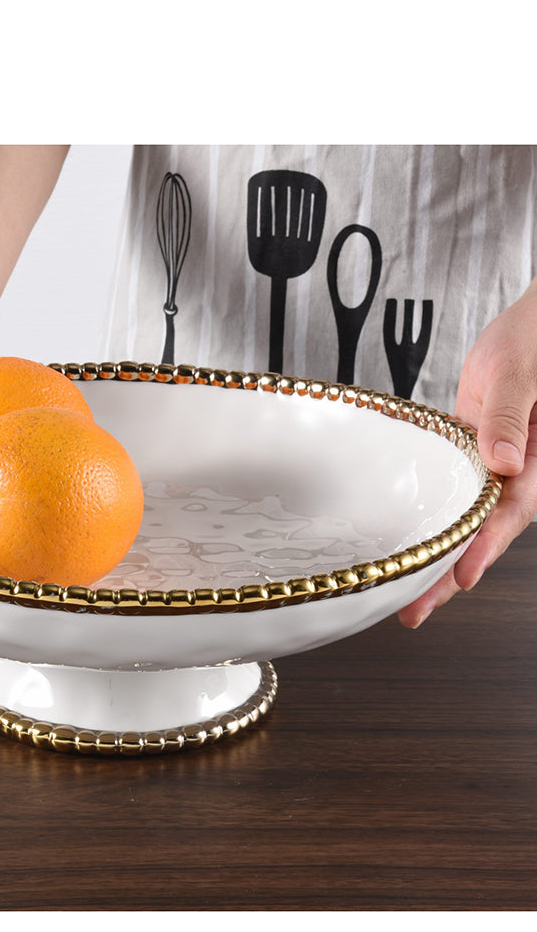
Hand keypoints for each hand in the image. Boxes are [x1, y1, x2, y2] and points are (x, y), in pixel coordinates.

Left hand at [399, 281, 536, 627]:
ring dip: (440, 557)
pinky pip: (455, 497)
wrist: (529, 321)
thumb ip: (514, 415)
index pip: (512, 510)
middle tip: (415, 610)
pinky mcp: (470, 454)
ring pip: (467, 521)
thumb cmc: (532, 336)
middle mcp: (518, 468)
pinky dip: (436, 523)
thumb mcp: (521, 371)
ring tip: (406, 596)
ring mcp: (494, 465)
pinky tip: (411, 546)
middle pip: (485, 531)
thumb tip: (506, 460)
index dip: (487, 546)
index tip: (464, 576)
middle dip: (452, 573)